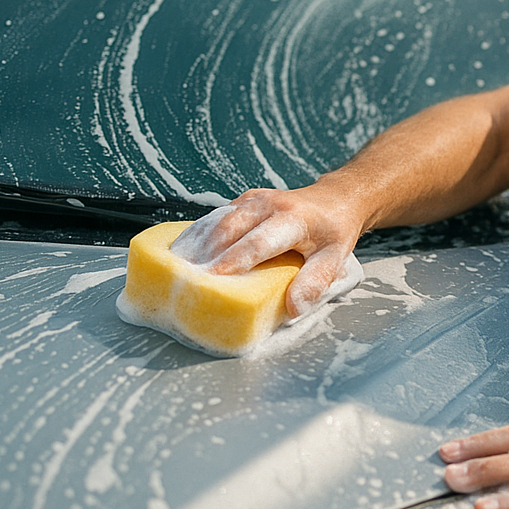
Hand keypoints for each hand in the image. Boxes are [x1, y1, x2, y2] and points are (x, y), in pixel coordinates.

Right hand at [173, 186, 361, 316]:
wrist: (334, 199)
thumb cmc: (333, 232)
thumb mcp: (334, 258)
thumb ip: (315, 282)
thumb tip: (293, 309)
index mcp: (293, 219)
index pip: (258, 242)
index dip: (233, 260)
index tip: (211, 278)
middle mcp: (269, 204)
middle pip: (229, 228)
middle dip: (205, 253)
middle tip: (184, 278)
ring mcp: (253, 200)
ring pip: (217, 220)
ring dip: (196, 244)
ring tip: (174, 267)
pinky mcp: (242, 202)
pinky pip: (216, 218)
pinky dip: (199, 236)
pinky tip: (184, 254)